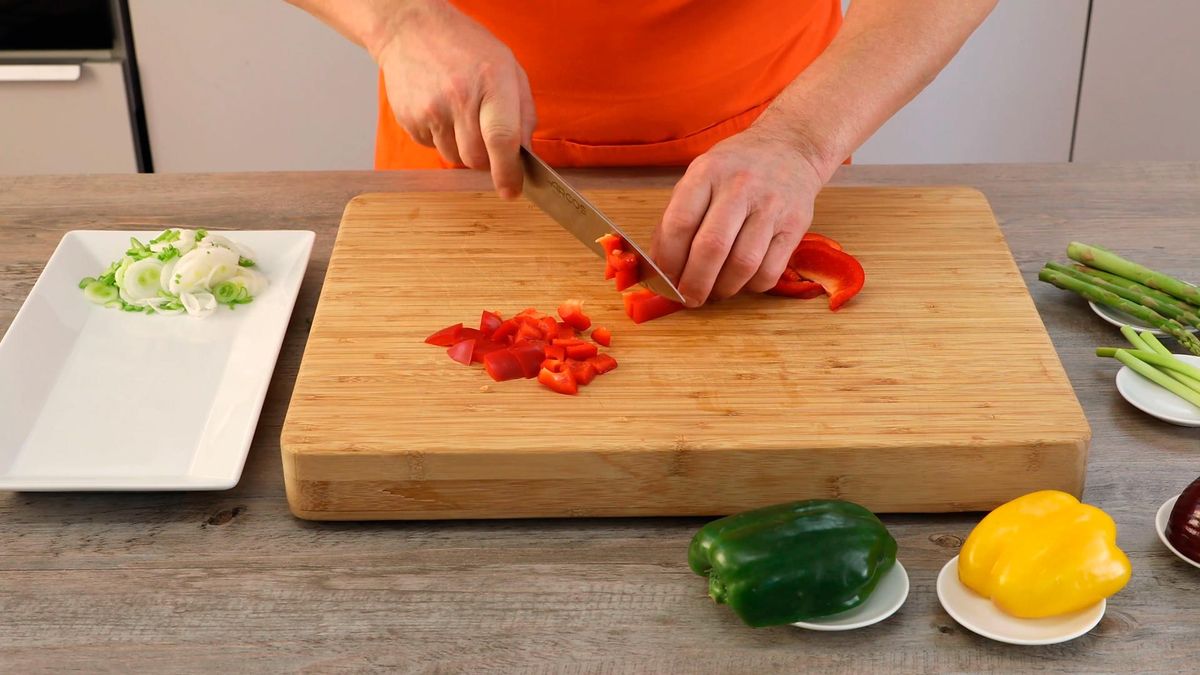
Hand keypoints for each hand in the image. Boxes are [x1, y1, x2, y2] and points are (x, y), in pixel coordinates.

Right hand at [370, 0, 535, 197]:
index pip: (502, 140)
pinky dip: (442, 139)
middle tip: (487, 138)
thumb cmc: (467, 48)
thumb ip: (523, 113)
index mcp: (492, 82)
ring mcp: (430, 110)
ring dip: (463, 148)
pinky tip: (441, 111)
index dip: (508, 172)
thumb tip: (525, 155)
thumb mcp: (509, 68)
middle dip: (488, 160)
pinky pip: (433, 148)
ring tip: (460, 114)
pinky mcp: (409, 120)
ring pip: (455, 158)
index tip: (512, 190)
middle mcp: (459, 97)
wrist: (411, 30)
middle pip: (477, 158)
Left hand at [651, 126, 826, 306]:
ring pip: (743, 264)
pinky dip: (751, 286)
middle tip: (689, 299)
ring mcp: (771, 205)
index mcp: (707, 173)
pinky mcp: (796, 224)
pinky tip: (742, 281)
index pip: (679, 223)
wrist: (790, 147)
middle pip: (712, 248)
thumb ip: (678, 217)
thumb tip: (659, 267)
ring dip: (723, 288)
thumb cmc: (735, 169)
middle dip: (694, 283)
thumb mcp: (700, 177)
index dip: (668, 261)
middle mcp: (740, 186)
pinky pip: (770, 270)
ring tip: (714, 292)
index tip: (664, 281)